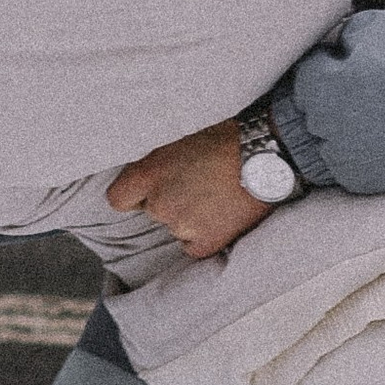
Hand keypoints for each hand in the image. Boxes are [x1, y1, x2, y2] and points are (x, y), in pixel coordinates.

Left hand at [107, 119, 270, 258]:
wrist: (266, 155)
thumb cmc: (228, 138)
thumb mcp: (182, 139)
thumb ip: (160, 163)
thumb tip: (151, 176)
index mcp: (150, 174)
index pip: (118, 199)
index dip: (133, 195)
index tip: (147, 191)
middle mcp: (160, 203)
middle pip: (153, 211)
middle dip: (170, 200)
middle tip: (198, 184)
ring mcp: (182, 226)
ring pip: (176, 227)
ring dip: (190, 216)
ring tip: (217, 196)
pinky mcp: (206, 242)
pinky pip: (194, 246)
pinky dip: (205, 235)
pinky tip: (222, 216)